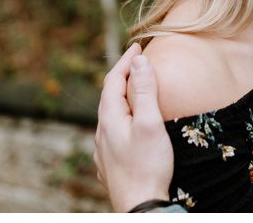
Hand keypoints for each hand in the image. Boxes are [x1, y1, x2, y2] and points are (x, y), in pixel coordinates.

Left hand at [94, 43, 173, 211]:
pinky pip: (113, 134)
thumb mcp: (150, 124)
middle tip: (136, 62)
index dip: (125, 61)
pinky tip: (128, 127)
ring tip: (134, 91)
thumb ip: (145, 91)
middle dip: (122, 76)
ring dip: (121, 99)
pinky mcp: (110, 164)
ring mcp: (103, 150)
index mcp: (109, 118)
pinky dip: (122, 120)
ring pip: (110, 116)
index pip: (113, 79)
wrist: (140, 206)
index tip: (137, 46)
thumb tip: (140, 61)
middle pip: (109, 96)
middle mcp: (101, 132)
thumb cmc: (147, 166)